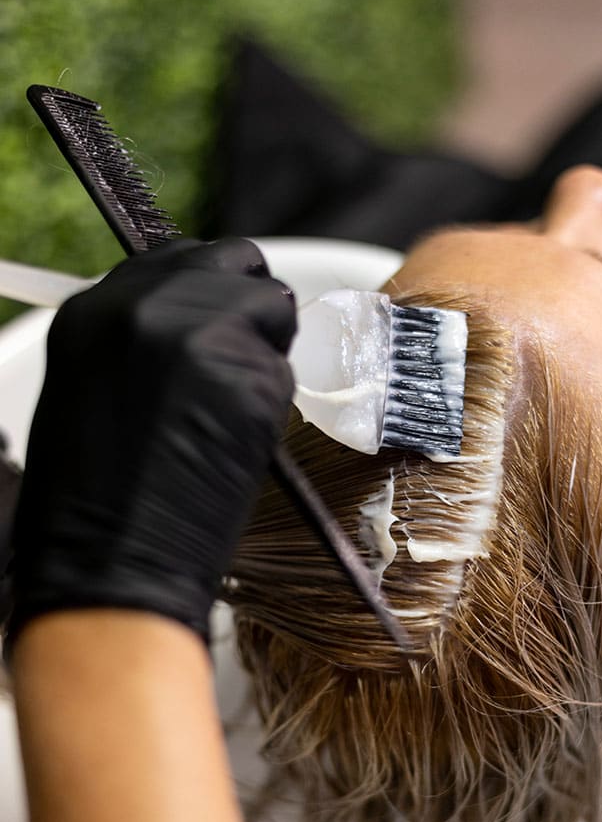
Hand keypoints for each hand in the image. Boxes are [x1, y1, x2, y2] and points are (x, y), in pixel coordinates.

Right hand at [7, 237, 295, 647]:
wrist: (108, 564)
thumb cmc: (95, 499)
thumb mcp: (96, 389)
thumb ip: (142, 341)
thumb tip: (201, 324)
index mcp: (96, 309)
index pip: (179, 258)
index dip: (212, 290)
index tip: (222, 322)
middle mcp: (145, 306)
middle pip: (236, 262)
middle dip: (251, 309)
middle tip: (243, 366)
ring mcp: (201, 335)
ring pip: (275, 311)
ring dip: (267, 356)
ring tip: (231, 414)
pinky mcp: (249, 376)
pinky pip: (286, 373)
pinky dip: (273, 406)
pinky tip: (236, 444)